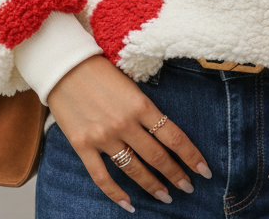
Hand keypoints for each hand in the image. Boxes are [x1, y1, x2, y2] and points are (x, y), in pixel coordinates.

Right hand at [47, 55, 211, 212]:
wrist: (64, 64)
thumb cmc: (100, 69)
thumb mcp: (130, 83)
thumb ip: (144, 108)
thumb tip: (162, 131)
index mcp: (140, 104)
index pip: (174, 136)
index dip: (191, 156)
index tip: (204, 170)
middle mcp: (124, 123)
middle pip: (157, 156)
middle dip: (176, 175)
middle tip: (188, 187)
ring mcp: (103, 136)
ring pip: (134, 169)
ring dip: (152, 185)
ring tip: (166, 197)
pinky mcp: (82, 145)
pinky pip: (102, 177)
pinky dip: (116, 194)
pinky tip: (129, 204)